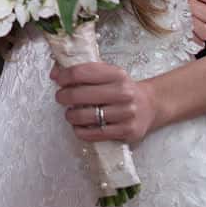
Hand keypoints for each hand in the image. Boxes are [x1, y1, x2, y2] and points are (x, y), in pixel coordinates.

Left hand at [53, 49, 168, 146]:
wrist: (150, 106)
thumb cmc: (122, 90)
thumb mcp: (108, 75)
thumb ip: (84, 72)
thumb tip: (55, 73)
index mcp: (117, 74)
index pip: (82, 72)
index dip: (64, 76)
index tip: (58, 80)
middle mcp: (123, 92)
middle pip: (80, 95)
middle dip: (63, 96)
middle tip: (61, 98)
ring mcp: (126, 113)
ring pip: (85, 116)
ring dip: (71, 116)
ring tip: (70, 114)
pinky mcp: (126, 131)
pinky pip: (94, 134)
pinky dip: (80, 131)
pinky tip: (79, 127)